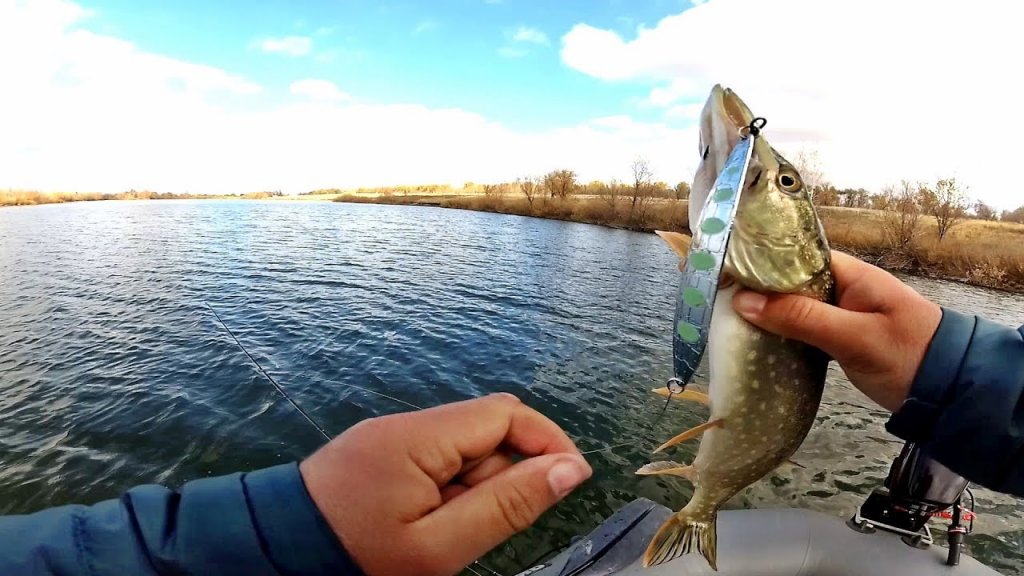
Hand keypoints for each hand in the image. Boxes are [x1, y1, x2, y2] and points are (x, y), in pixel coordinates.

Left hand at [299, 393, 591, 575]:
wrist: (272, 555)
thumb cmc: (355, 558)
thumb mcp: (440, 546)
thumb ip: (507, 506)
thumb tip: (570, 469)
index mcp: (420, 437)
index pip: (506, 413)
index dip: (548, 440)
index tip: (573, 481)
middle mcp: (406, 425)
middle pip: (488, 428)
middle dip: (509, 471)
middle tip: (490, 525)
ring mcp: (391, 437)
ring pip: (464, 447)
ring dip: (480, 484)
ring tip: (449, 532)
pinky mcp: (381, 453)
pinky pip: (437, 460)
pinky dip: (453, 487)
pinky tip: (434, 522)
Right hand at [731, 251, 941, 411]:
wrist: (952, 393)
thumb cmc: (908, 356)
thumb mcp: (853, 337)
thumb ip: (800, 317)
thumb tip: (743, 300)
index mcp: (851, 273)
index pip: (795, 256)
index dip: (760, 263)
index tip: (724, 276)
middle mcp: (844, 287)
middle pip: (790, 281)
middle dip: (759, 290)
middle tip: (718, 302)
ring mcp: (842, 313)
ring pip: (794, 306)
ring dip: (769, 314)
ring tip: (730, 321)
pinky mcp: (841, 337)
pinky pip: (804, 327)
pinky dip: (784, 333)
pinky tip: (761, 342)